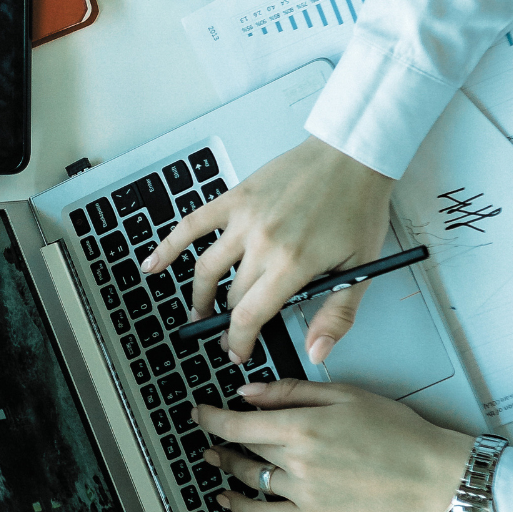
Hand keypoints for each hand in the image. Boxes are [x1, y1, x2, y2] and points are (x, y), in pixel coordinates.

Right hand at [141, 135, 393, 364]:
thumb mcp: (359, 269)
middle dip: (226, 323)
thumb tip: (316, 350)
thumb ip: (337, 316)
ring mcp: (243, 218)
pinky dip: (169, 245)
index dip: (239, 341)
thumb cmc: (356, 209)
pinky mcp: (234, 198)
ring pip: (207, 268)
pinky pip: (191, 223)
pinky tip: (153, 263)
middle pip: (231, 295)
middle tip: (228, 336)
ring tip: (200, 312)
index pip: (250, 315)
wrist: (349, 159)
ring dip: (199, 296)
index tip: (238, 352)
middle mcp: (262, 242)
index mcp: (292, 264)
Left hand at [194, 382, 474, 511]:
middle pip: (245, 448)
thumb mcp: (342, 393)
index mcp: (301, 426)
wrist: (429, 473)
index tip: (198, 412)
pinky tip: (228, 499)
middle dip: (221, 438)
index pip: (238, 423)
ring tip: (215, 459)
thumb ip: (289, 391)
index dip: (210, 418)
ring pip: (251, 478)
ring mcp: (304, 493)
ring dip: (228, 467)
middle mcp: (297, 461)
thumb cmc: (394, 430)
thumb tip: (249, 391)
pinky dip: (242, 508)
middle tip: (208, 432)